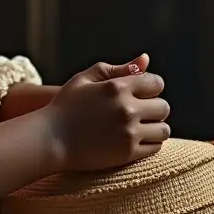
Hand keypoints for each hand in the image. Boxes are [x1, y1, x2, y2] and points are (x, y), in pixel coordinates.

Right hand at [44, 53, 170, 171]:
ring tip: (141, 127)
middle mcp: (126, 109)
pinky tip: (136, 140)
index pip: (156, 83)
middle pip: (163, 107)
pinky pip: (155, 148)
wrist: (50, 139)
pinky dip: (150, 143)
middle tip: (140, 112)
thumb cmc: (66, 106)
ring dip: (156, 127)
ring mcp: (128, 132)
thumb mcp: (86, 79)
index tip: (140, 94)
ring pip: (163, 129)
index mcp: (118, 87)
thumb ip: (118, 68)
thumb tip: (146, 59)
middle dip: (154, 108)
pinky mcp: (127, 153)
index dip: (150, 88)